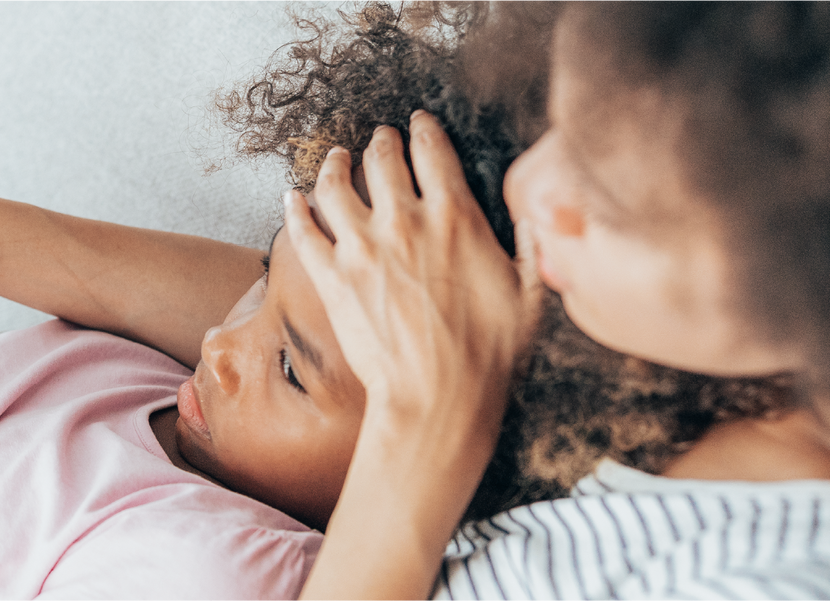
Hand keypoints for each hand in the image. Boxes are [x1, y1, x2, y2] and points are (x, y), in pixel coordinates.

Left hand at [285, 112, 527, 427]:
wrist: (437, 398)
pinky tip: (292, 198)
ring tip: (335, 157)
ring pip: (335, 185)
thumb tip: (537, 214)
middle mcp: (404, 221)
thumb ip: (530, 245)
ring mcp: (361, 248)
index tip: (418, 124)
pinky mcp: (331, 278)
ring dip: (334, 164)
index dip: (423, 130)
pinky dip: (294, 209)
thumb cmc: (489, 355)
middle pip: (383, 159)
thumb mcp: (531, 294)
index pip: (432, 152)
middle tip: (380, 138)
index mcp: (455, 217)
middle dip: (382, 142)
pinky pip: (303, 231)